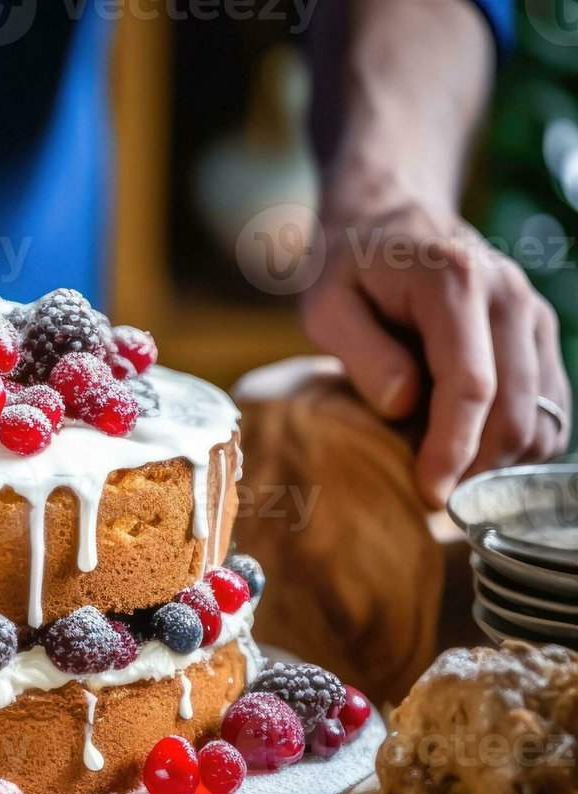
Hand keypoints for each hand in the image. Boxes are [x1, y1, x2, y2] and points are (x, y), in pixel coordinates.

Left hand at [301, 199, 570, 507]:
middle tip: (433, 499)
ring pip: (542, 414)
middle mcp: (508, 295)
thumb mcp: (326, 304)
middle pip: (516, 408)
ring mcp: (532, 313)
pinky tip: (471, 450)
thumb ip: (361, 353)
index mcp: (453, 283)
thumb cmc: (348, 264)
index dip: (452, 448)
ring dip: (501, 459)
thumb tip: (403, 404)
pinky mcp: (539, 333)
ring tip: (446, 474)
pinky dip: (518, 440)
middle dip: (479, 467)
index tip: (429, 491)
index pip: (470, 384)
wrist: (389, 213)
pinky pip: (549, 405)